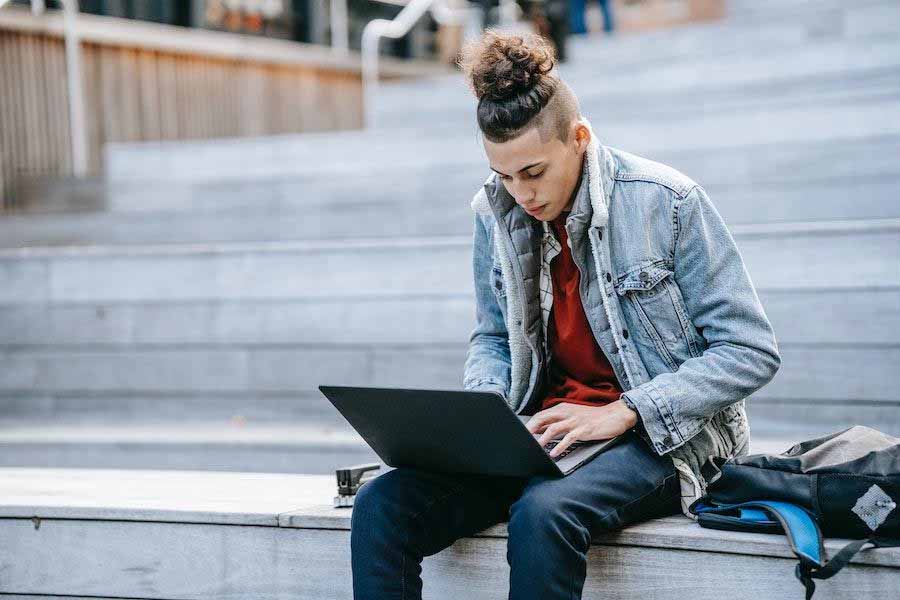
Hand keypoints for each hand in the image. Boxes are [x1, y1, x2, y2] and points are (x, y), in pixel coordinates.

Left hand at [524, 400, 638, 458]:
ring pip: (554, 428)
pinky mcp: (584, 430)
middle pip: (543, 419)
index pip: (541, 415)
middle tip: (522, 439)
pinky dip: (560, 446)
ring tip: (536, 448)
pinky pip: (569, 438)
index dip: (530, 424)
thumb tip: (541, 430)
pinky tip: (554, 453)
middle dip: (531, 429)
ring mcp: (575, 421)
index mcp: (562, 409)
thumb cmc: (592, 418)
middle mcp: (566, 413)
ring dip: (543, 439)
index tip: (520, 433)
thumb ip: (558, 421)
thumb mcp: (573, 416)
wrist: (614, 415)